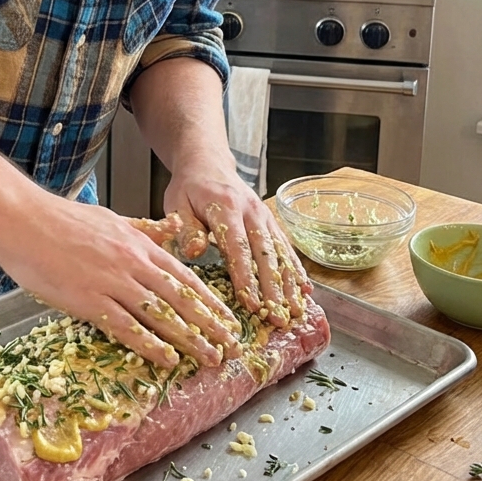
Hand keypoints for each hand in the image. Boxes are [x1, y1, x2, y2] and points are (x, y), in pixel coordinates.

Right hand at [0, 190, 242, 368]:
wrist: (23, 218)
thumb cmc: (62, 218)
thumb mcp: (112, 217)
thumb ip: (144, 228)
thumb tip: (173, 226)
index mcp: (139, 243)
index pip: (184, 276)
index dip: (209, 300)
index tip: (228, 318)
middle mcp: (132, 263)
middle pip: (181, 298)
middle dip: (209, 324)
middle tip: (231, 346)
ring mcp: (112, 282)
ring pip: (160, 315)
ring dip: (189, 339)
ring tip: (211, 357)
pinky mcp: (88, 300)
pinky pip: (126, 327)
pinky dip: (150, 344)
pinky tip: (167, 359)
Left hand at [162, 157, 309, 325]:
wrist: (208, 163)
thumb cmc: (189, 188)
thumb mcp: (177, 203)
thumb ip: (186, 228)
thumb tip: (195, 251)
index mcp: (225, 207)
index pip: (237, 246)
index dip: (245, 276)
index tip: (250, 303)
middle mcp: (251, 211)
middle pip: (265, 253)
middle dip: (272, 288)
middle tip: (278, 317)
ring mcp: (264, 215)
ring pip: (280, 252)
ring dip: (289, 283)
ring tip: (295, 311)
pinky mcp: (270, 221)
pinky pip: (285, 246)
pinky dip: (296, 269)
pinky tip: (304, 290)